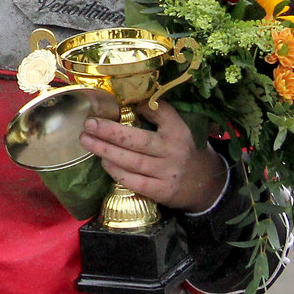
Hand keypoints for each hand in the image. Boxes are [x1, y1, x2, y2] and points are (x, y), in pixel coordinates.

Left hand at [80, 100, 225, 214]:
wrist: (206, 184)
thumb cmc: (184, 151)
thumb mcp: (180, 129)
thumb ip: (160, 116)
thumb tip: (130, 102)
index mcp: (178, 132)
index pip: (162, 114)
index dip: (141, 107)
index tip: (119, 102)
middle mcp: (173, 152)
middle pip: (137, 140)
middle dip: (109, 132)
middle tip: (89, 124)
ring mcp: (167, 173)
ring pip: (132, 162)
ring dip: (106, 151)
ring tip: (87, 140)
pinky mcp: (161, 191)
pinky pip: (133, 181)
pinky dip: (116, 172)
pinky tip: (104, 161)